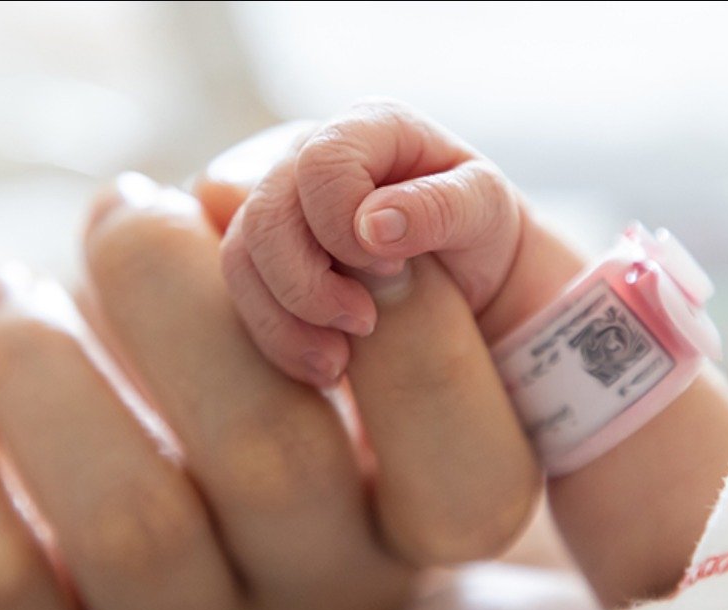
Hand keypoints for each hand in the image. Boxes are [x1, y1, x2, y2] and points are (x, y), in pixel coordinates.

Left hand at [0, 137, 538, 609]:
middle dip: (175, 289)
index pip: (472, 476)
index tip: (322, 230)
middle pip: (274, 459)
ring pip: (127, 515)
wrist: (122, 577)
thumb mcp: (308, 387)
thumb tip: (212, 205)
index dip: (420, 341)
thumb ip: (305, 298)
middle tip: (126, 207)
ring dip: (37, 352)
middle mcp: (306, 606)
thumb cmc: (230, 430)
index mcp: (393, 537)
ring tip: (7, 294)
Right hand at [218, 99, 524, 386]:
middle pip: (266, 216)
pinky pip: (243, 294)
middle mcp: (310, 156)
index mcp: (368, 126)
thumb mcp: (485, 210)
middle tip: (364, 323)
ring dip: (286, 321)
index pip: (321, 164)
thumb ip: (439, 206)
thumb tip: (371, 224)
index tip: (393, 265)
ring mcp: (281, 204)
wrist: (469, 273)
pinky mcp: (266, 255)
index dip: (343, 224)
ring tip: (340, 361)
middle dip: (308, 285)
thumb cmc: (479, 229)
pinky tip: (325, 365)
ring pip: (242, 258)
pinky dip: (278, 338)